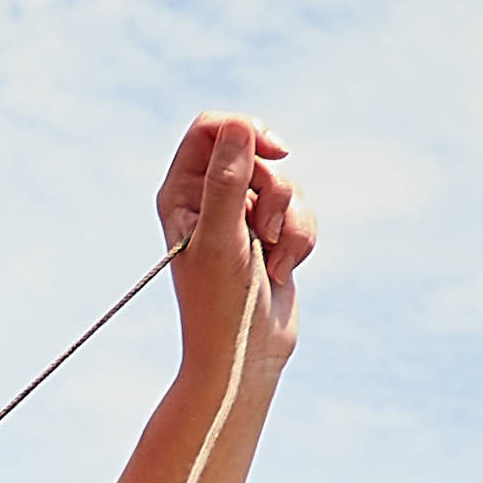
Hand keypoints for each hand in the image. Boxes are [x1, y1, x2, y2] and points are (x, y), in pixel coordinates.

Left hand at [157, 113, 310, 376]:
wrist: (245, 356)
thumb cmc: (221, 302)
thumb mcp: (222, 237)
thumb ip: (227, 181)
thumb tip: (238, 126)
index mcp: (181, 192)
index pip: (210, 129)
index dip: (245, 130)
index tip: (274, 152)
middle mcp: (208, 199)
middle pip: (256, 153)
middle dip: (274, 190)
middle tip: (264, 230)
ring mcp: (242, 217)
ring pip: (285, 185)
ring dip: (290, 221)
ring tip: (273, 259)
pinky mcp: (271, 235)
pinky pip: (300, 213)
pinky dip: (301, 239)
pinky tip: (283, 271)